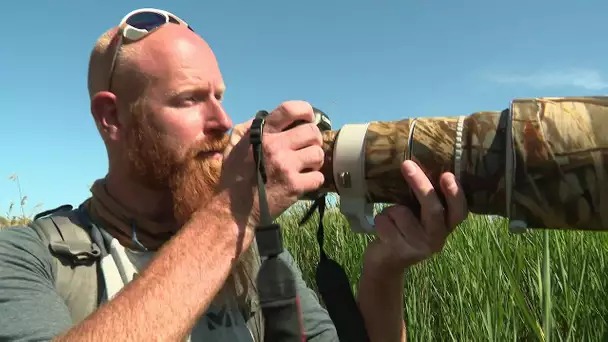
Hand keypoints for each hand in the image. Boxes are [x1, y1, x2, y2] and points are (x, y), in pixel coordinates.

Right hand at [218, 101, 324, 228]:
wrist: (234, 210)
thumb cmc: (234, 177)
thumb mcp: (235, 147)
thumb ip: (250, 130)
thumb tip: (268, 117)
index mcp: (261, 134)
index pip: (289, 109)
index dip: (305, 110)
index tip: (308, 118)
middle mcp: (275, 147)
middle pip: (312, 131)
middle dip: (313, 139)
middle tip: (306, 148)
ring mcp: (286, 166)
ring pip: (318, 153)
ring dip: (314, 160)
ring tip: (305, 166)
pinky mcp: (294, 186)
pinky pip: (318, 177)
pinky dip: (313, 180)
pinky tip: (303, 182)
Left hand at [362, 160, 467, 275]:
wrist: (385, 263)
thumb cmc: (404, 230)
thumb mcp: (418, 216)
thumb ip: (424, 201)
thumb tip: (416, 164)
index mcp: (445, 227)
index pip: (459, 212)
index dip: (455, 194)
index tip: (447, 175)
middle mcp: (436, 239)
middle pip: (432, 209)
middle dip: (420, 184)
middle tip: (407, 164)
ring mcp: (418, 247)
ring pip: (401, 212)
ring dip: (391, 210)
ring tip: (392, 222)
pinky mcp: (399, 251)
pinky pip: (385, 221)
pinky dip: (380, 220)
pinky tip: (383, 232)